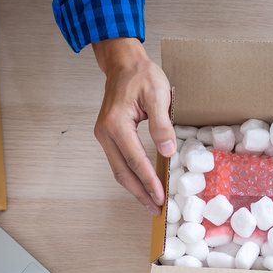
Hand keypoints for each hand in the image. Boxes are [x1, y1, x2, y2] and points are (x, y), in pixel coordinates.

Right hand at [92, 38, 174, 214]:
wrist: (123, 63)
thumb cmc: (141, 75)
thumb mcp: (158, 94)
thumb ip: (162, 125)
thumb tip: (168, 152)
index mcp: (116, 123)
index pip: (135, 159)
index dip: (149, 180)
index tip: (160, 197)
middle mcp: (105, 132)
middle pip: (122, 171)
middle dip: (139, 193)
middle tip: (155, 209)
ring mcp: (104, 135)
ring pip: (118, 169)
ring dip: (134, 188)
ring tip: (150, 203)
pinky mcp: (108, 136)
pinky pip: (119, 161)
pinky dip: (131, 176)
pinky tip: (143, 185)